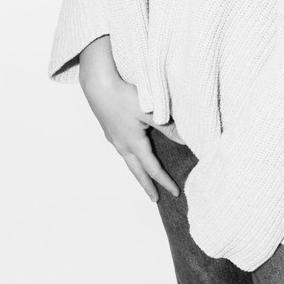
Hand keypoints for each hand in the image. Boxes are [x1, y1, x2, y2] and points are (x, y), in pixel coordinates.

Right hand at [78, 37, 179, 201]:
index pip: (152, 168)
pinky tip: (133, 153)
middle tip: (155, 199)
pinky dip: (131, 158)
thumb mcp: (150, 111)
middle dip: (147, 186)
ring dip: (138, 172)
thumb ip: (168, 127)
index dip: (164, 181)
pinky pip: (122, 150)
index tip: (175, 192)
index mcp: (133, 143)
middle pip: (137, 171)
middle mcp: (121, 144)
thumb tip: (185, 140)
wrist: (97, 84)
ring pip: (128, 161)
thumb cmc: (123, 95)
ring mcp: (113, 138)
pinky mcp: (109, 129)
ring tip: (145, 179)